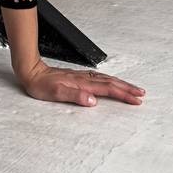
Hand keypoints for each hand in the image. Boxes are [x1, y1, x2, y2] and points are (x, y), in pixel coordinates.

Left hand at [18, 60, 144, 106]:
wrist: (31, 71)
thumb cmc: (40, 84)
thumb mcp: (55, 93)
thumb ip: (74, 96)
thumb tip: (93, 101)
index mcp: (81, 83)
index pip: (107, 89)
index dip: (123, 94)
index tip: (136, 100)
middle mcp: (84, 78)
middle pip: (110, 83)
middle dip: (127, 88)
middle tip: (142, 94)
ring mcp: (81, 76)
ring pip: (106, 79)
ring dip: (121, 84)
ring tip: (133, 88)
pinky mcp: (78, 76)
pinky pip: (99, 78)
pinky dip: (110, 81)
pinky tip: (111, 82)